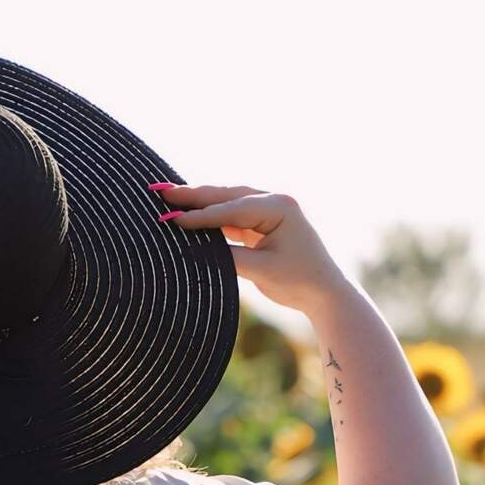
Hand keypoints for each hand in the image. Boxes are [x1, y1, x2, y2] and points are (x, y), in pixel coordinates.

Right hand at [156, 184, 355, 315]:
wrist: (324, 293)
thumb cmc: (299, 281)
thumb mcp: (261, 271)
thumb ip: (226, 257)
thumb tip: (192, 248)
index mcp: (280, 206)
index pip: (231, 209)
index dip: (200, 216)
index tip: (170, 218)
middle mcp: (275, 200)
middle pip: (226, 195)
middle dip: (193, 195)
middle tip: (159, 191)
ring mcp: (269, 209)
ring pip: (226, 202)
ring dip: (198, 202)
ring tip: (167, 197)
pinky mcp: (262, 222)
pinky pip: (230, 215)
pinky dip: (210, 216)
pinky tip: (187, 214)